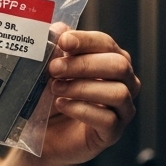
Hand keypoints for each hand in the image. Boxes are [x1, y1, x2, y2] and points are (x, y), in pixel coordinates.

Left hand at [41, 29, 140, 165]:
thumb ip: (54, 49)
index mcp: (109, 61)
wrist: (42, 137)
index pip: (106, 43)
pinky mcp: (113, 132)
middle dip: (84, 64)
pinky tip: (62, 105)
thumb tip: (58, 28)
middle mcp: (123, 83)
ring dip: (83, 87)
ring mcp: (121, 109)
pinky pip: (108, 119)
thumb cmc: (48, 99)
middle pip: (119, 65)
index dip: (86, 40)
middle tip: (54, 69)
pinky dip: (82, 109)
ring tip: (56, 89)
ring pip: (118, 92)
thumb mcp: (47, 72)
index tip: (63, 42)